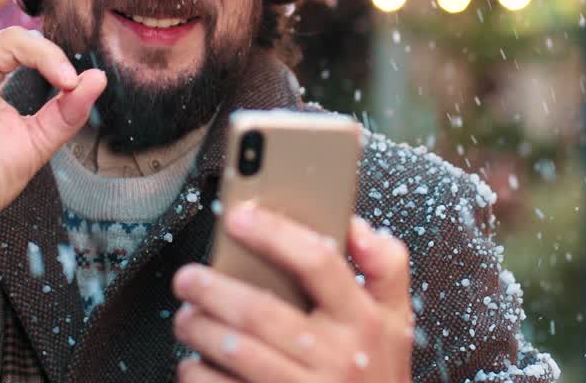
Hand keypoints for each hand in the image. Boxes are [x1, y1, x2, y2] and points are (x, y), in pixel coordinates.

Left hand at [171, 206, 413, 381]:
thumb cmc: (378, 377)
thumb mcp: (398, 319)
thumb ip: (386, 266)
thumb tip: (356, 226)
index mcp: (362, 320)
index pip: (318, 261)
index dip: (274, 233)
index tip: (239, 217)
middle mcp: (335, 355)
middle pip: (261, 311)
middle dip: (213, 289)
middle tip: (188, 278)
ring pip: (236, 352)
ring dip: (200, 329)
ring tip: (187, 317)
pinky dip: (198, 374)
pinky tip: (194, 363)